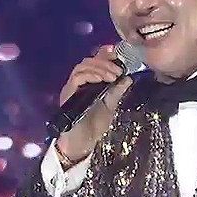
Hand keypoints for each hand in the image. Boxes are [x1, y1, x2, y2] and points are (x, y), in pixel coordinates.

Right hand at [56, 45, 133, 162]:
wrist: (82, 143)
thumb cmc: (94, 126)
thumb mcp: (109, 105)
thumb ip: (116, 91)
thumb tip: (128, 78)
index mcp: (87, 83)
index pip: (93, 62)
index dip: (104, 54)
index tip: (116, 52)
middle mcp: (78, 82)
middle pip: (88, 62)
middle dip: (105, 62)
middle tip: (118, 70)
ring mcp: (72, 88)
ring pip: (82, 67)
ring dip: (99, 68)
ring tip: (112, 76)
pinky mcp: (68, 94)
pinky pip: (77, 78)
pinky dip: (90, 75)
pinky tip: (101, 79)